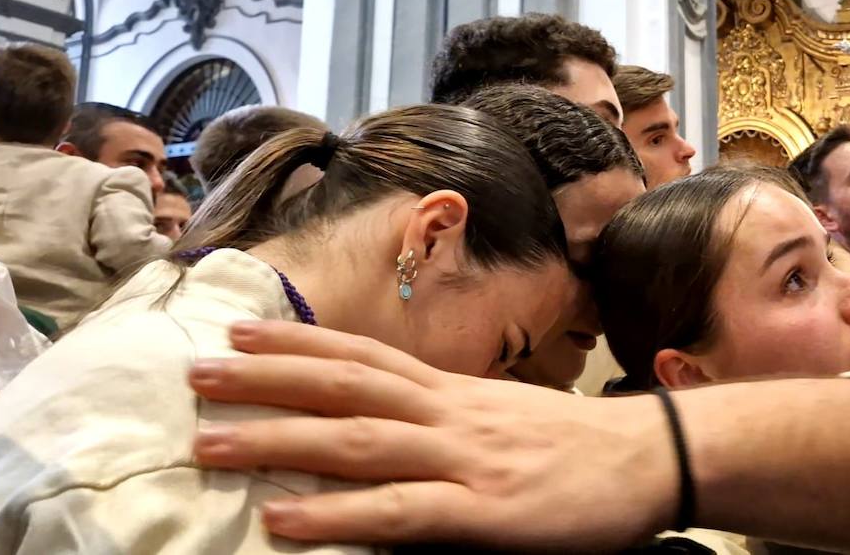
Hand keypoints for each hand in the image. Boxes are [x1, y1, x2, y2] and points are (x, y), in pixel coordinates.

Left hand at [187, 321, 676, 550]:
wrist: (656, 457)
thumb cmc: (582, 445)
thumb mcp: (508, 418)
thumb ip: (449, 423)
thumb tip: (394, 426)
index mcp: (455, 393)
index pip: (364, 356)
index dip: (298, 344)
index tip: (239, 330)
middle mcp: (449, 414)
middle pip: (345, 387)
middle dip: (265, 379)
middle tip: (194, 372)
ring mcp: (463, 459)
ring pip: (357, 442)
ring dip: (278, 439)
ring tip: (209, 441)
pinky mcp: (483, 510)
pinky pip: (399, 512)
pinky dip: (338, 516)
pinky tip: (286, 520)